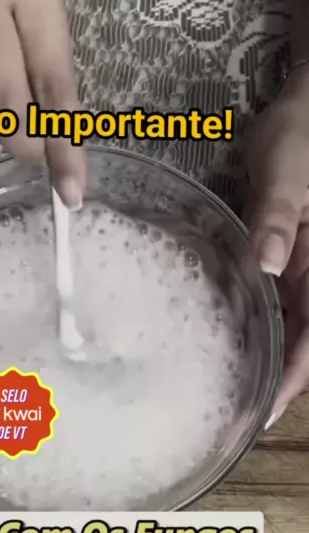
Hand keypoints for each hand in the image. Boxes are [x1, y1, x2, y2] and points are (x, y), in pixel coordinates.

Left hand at [245, 67, 308, 424]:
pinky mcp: (291, 268)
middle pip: (307, 347)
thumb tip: (268, 266)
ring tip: (231, 401)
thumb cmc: (301, 135)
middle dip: (279, 388)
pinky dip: (262, 340)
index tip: (263, 412)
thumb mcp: (286, 171)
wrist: (305, 111)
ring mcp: (307, 276)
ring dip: (270, 370)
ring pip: (295, 336)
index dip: (294, 379)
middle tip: (236, 421)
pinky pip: (282, 314)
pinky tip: (234, 354)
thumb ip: (276, 217)